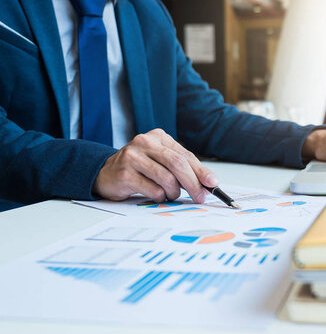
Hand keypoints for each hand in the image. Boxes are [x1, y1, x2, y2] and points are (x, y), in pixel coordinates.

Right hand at [93, 129, 217, 202]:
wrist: (105, 173)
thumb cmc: (139, 169)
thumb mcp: (161, 162)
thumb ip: (182, 169)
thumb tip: (208, 183)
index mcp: (158, 137)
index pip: (185, 155)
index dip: (201, 171)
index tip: (212, 184)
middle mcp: (145, 142)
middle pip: (177, 164)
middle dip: (193, 183)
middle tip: (200, 197)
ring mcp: (133, 156)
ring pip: (166, 178)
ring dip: (174, 192)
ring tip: (171, 195)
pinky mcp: (124, 173)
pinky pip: (153, 189)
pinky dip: (160, 197)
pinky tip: (156, 195)